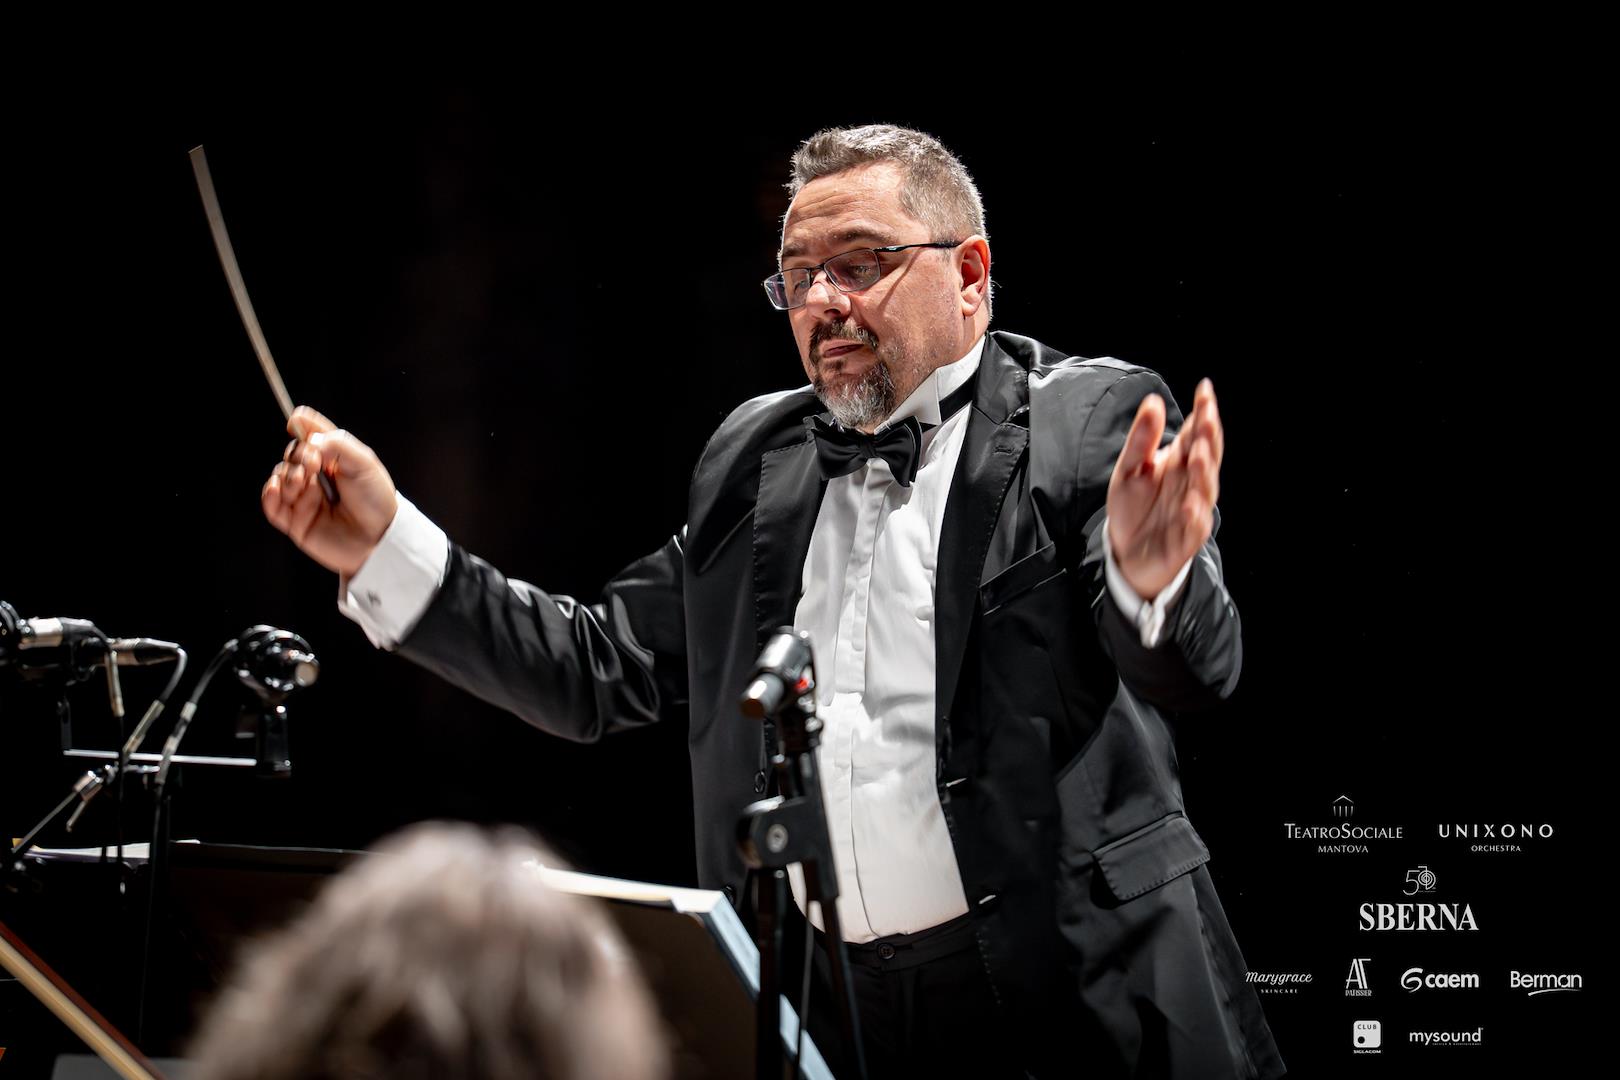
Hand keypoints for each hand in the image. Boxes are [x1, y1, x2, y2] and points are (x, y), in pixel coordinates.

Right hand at [261, 406, 398, 576]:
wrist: (378, 539)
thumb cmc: (376, 501)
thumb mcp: (364, 464)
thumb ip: (338, 444)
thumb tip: (310, 439)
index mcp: (336, 461)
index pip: (313, 437)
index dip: (302, 426)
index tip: (295, 420)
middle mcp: (318, 478)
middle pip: (293, 455)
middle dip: (297, 455)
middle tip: (313, 463)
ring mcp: (306, 499)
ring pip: (280, 477)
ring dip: (286, 475)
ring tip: (303, 482)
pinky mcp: (296, 521)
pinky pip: (272, 505)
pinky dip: (269, 494)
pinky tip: (276, 488)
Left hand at [1107, 378, 1222, 598]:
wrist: (1125, 553)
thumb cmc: (1133, 508)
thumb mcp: (1129, 469)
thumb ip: (1141, 439)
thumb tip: (1153, 401)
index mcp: (1179, 462)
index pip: (1196, 433)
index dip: (1203, 413)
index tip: (1205, 389)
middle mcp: (1191, 483)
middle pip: (1206, 457)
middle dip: (1208, 438)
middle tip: (1206, 418)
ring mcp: (1191, 510)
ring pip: (1204, 490)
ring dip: (1203, 473)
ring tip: (1197, 455)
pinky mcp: (1185, 539)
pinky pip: (1194, 528)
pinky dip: (1194, 517)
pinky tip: (1190, 505)